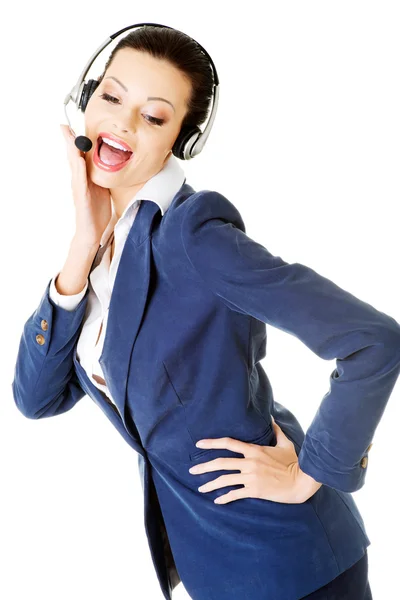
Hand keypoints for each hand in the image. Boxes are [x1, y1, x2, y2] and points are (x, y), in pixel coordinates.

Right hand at [60, 124, 111, 247]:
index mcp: (85, 178)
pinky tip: (79, 159)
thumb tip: (107, 165)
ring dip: (71, 150)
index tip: (72, 128)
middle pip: (73, 156)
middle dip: (69, 141)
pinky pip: (80, 179)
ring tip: (68, 136)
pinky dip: (79, 168)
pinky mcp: (82, 196)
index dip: (76, 142)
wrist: (94, 231)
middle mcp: (79, 180)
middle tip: (64, 126)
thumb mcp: (102, 189)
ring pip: (74, 164)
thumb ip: (102, 176)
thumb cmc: (97, 212)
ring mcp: (79, 187)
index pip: (80, 156)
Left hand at [189, 417, 322, 504]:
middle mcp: (249, 462)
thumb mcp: (285, 443)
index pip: (228, 443)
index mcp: (254, 450)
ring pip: (225, 480)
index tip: (199, 444)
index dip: (212, 443)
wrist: (301, 482)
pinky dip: (224, 498)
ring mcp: (251, 477)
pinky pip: (235, 494)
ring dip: (210, 484)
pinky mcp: (254, 490)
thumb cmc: (294, 462)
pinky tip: (217, 501)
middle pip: (221, 463)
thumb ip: (276, 430)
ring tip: (200, 488)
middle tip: (192, 471)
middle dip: (204, 467)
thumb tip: (271, 417)